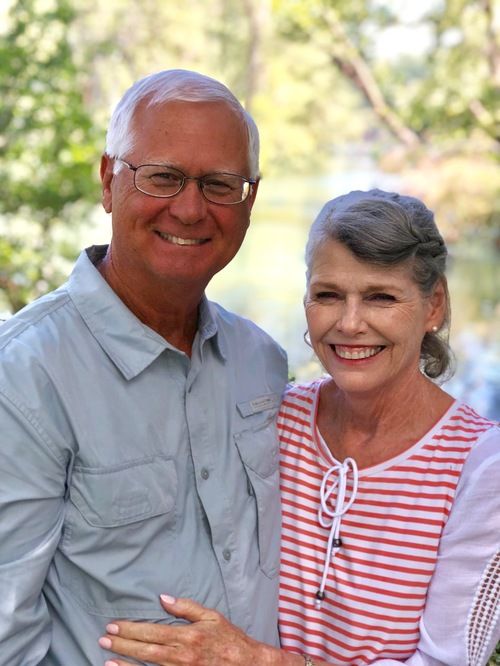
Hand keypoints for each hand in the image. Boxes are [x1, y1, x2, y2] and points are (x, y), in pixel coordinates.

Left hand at [99, 594, 277, 665]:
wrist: (247, 665)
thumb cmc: (229, 639)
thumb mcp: (211, 617)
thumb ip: (186, 608)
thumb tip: (163, 598)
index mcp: (188, 636)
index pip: (152, 631)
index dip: (131, 628)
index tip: (114, 625)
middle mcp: (182, 656)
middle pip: (146, 649)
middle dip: (123, 643)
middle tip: (104, 638)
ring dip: (126, 662)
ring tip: (107, 657)